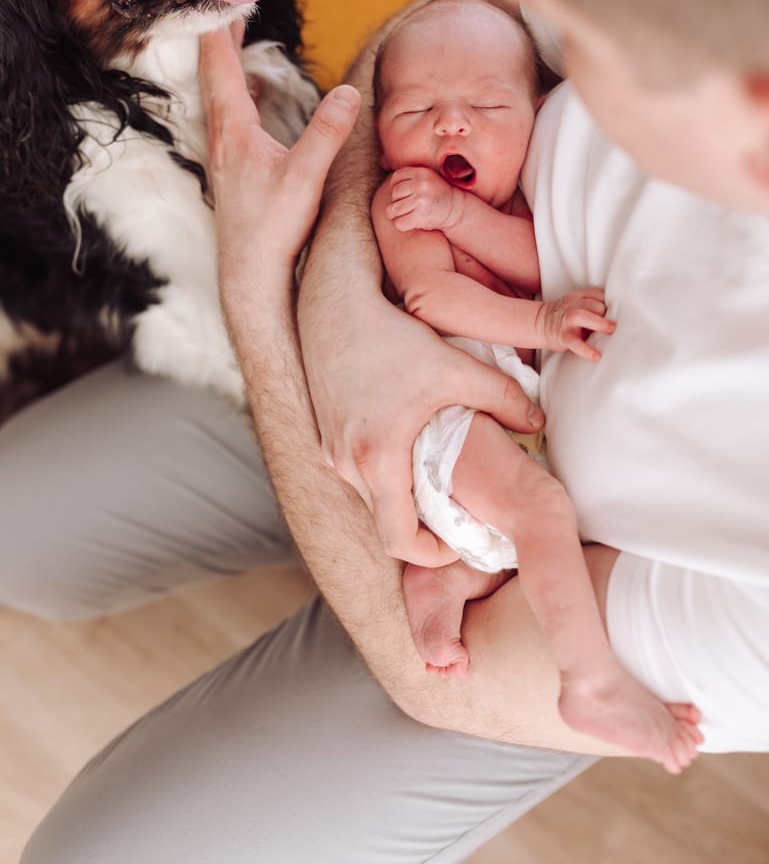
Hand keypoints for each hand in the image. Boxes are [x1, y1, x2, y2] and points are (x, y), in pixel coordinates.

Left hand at [198, 25, 360, 295]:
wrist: (249, 277)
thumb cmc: (272, 230)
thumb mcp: (306, 177)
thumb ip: (327, 132)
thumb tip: (350, 92)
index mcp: (233, 130)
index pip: (220, 64)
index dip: (221, 25)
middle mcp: (220, 139)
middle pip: (214, 72)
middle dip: (221, 35)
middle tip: (228, 2)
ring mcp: (222, 156)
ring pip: (219, 95)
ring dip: (228, 64)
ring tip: (237, 41)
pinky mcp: (231, 172)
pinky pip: (230, 118)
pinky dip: (239, 95)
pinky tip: (256, 101)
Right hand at [298, 282, 545, 562]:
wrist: (334, 307)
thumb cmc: (391, 338)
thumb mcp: (456, 367)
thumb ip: (504, 398)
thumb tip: (536, 424)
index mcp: (378, 458)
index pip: (398, 540)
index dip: (431, 555)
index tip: (458, 543)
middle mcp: (347, 464)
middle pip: (385, 524)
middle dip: (422, 530)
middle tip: (458, 518)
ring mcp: (331, 452)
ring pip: (372, 500)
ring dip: (403, 501)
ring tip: (440, 484)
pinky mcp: (326, 437)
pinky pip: (358, 476)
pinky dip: (386, 477)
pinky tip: (411, 451)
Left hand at [385, 166, 461, 232]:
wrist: (456, 209)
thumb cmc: (436, 193)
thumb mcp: (425, 176)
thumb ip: (409, 173)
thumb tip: (382, 161)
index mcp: (421, 172)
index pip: (395, 178)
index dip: (397, 188)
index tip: (406, 193)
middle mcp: (420, 184)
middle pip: (394, 194)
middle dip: (398, 201)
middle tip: (409, 205)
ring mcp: (420, 200)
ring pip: (393, 209)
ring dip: (398, 214)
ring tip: (409, 213)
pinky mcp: (420, 216)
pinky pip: (398, 222)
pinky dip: (402, 224)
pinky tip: (411, 222)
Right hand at [537, 287, 615, 359]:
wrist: (539, 323)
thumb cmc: (565, 316)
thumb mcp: (576, 303)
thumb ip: (592, 305)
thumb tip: (616, 316)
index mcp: (578, 297)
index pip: (597, 295)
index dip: (608, 303)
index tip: (616, 312)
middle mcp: (572, 305)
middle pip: (594, 304)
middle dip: (605, 313)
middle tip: (612, 325)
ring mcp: (567, 321)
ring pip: (583, 316)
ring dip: (600, 323)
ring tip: (610, 331)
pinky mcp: (563, 336)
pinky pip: (575, 343)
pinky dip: (586, 350)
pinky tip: (596, 356)